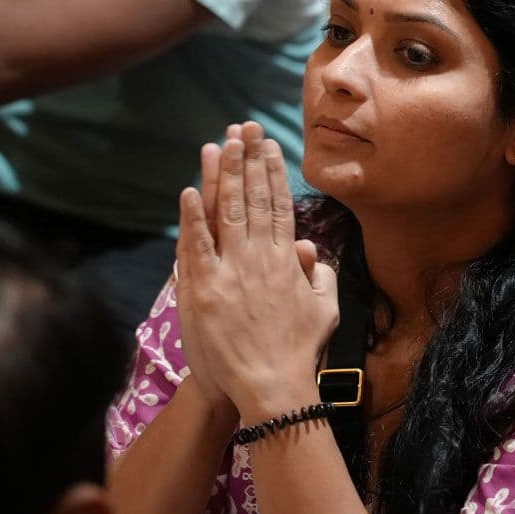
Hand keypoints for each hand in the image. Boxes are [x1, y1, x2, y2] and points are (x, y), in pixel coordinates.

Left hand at [177, 125, 338, 421]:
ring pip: (227, 212)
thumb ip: (321, 276)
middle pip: (253, 198)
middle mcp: (260, 256)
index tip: (269, 145)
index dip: (273, 171)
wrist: (271, 386)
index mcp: (287, 259)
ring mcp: (231, 271)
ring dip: (224, 175)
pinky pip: (197, 246)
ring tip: (221, 142)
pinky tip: (190, 190)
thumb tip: (312, 248)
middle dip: (249, 159)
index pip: (279, 204)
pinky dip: (193, 218)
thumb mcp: (324, 310)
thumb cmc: (298, 351)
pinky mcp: (205, 290)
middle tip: (244, 126)